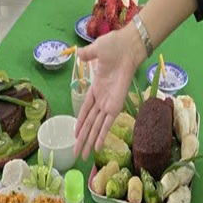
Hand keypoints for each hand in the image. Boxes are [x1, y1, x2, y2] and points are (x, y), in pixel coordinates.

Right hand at [74, 27, 144, 158]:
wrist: (128, 47)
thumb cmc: (113, 46)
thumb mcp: (95, 50)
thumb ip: (87, 55)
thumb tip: (78, 54)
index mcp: (96, 88)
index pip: (85, 110)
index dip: (80, 122)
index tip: (74, 134)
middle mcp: (102, 99)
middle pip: (89, 123)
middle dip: (82, 139)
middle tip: (75, 153)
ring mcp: (109, 103)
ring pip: (96, 127)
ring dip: (89, 142)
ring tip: (83, 156)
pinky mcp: (116, 105)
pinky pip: (107, 124)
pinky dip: (101, 136)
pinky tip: (96, 147)